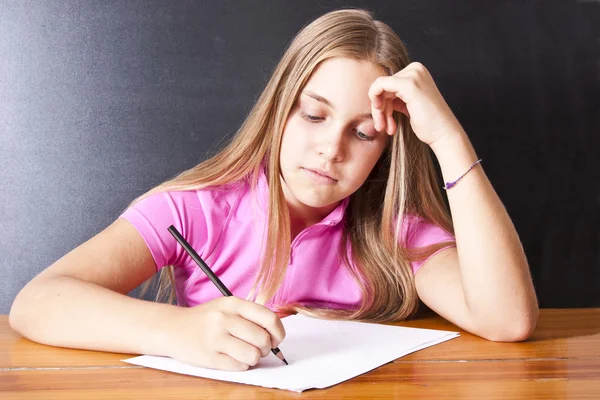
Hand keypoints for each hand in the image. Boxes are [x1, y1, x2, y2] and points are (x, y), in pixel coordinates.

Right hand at [164, 297, 285, 370]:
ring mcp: (216, 338)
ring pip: (253, 355)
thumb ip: (250, 316)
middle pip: (262, 339)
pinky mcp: (209, 357)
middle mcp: (224, 319)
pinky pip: (239, 366)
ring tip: (245, 353)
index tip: (276, 339)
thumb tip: (276, 335)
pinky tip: (233, 358)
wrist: (172, 328)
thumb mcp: (227, 307)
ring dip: (254, 358)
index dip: (278, 332)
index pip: (268, 318)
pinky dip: (241, 365)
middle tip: (258, 348)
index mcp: (233, 303)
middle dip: (266, 348)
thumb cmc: (206, 319)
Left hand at [368, 62, 462, 145]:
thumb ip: (394, 95)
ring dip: (379, 112)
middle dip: (379, 109)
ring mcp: (413, 75)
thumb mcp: (407, 104)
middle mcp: (415, 69)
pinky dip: (376, 103)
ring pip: (380, 89)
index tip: (384, 122)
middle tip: (382, 127)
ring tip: (385, 128)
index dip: (381, 103)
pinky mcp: (409, 84)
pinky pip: (379, 85)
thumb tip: (374, 94)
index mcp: (416, 72)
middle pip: (383, 86)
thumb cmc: (428, 123)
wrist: (444, 134)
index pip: (388, 84)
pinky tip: (384, 122)